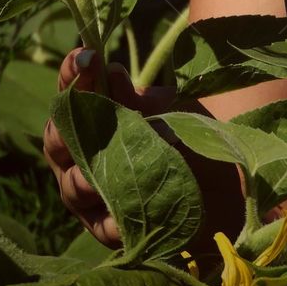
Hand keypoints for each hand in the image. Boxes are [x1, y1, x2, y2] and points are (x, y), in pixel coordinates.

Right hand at [43, 46, 174, 246]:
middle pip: (57, 140)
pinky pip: (100, 227)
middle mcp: (85, 153)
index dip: (72, 73)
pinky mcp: (111, 229)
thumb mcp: (173, 111)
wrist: (230, 187)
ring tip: (92, 176)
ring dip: (82, 179)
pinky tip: (119, 216)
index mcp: (96, 117)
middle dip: (66, 126)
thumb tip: (112, 73)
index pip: (72, 92)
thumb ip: (141, 100)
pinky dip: (109, 219)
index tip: (86, 56)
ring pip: (71, 187)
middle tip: (83, 113)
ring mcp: (94, 194)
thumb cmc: (194, 137)